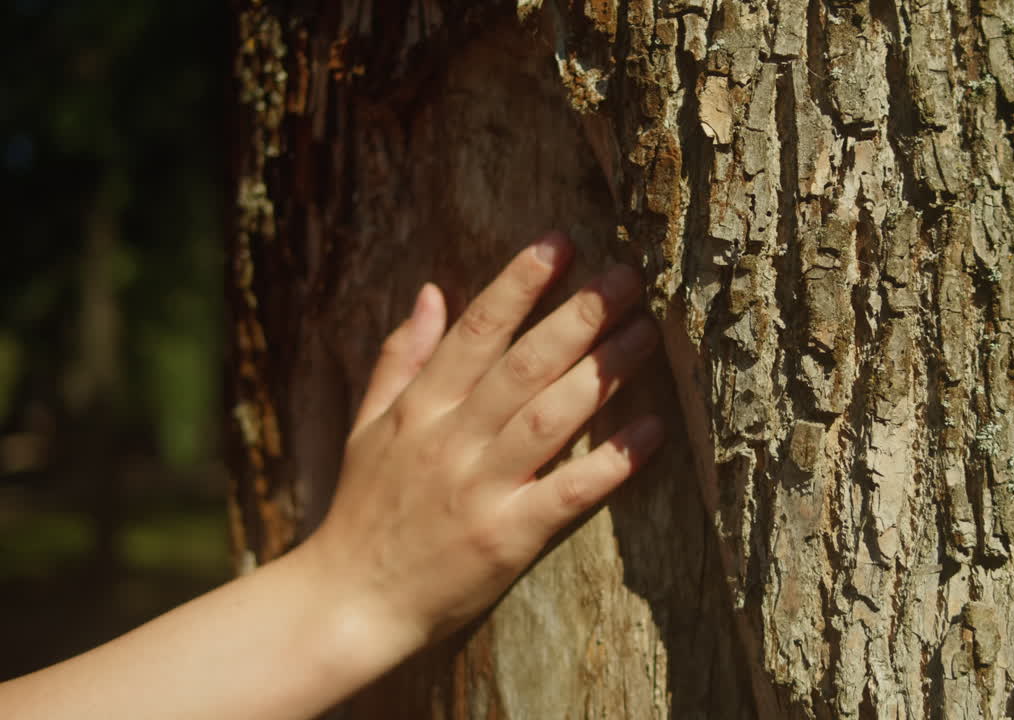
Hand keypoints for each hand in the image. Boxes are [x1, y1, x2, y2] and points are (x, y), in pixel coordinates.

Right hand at [302, 232, 663, 652]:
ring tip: (647, 332)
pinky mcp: (507, 539)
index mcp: (419, 409)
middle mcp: (451, 441)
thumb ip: (399, 358)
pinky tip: (653, 431)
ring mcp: (481, 490)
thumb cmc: (363, 511)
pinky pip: (569, 492)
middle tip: (628, 277)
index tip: (561, 242)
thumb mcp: (366, 427)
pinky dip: (612, 461)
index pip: (476, 331)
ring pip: (551, 416)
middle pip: (524, 365)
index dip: (520, 283)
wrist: (347, 603)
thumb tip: (428, 291)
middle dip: (579, 315)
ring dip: (604, 371)